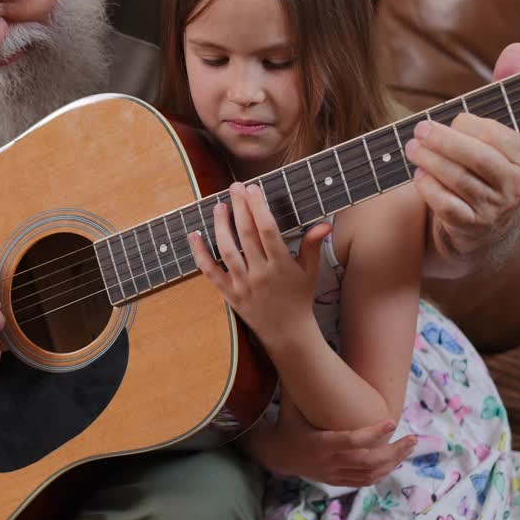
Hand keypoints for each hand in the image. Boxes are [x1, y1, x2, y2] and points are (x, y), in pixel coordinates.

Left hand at [186, 182, 331, 346]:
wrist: (287, 332)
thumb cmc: (299, 298)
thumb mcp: (311, 271)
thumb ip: (313, 245)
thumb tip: (325, 224)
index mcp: (281, 265)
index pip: (268, 230)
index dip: (258, 207)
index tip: (253, 188)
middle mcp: (261, 274)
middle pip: (246, 235)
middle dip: (240, 208)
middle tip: (235, 186)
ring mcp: (243, 284)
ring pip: (227, 251)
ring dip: (220, 226)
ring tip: (219, 206)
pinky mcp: (229, 294)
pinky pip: (210, 272)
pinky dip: (200, 254)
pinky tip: (194, 235)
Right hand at [250, 397, 416, 486]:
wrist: (275, 454)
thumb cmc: (288, 422)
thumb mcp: (291, 402)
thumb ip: (301, 381)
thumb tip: (306, 352)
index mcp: (319, 443)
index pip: (351, 441)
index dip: (373, 433)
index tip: (392, 421)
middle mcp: (329, 462)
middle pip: (367, 462)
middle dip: (393, 452)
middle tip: (412, 438)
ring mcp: (333, 474)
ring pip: (369, 474)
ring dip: (393, 462)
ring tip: (409, 447)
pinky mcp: (336, 480)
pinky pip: (364, 481)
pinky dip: (381, 473)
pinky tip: (395, 462)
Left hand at [405, 42, 519, 269]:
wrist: (486, 222)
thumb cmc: (488, 163)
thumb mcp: (499, 128)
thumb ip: (506, 88)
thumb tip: (516, 47)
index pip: (497, 134)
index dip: (470, 125)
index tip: (452, 118)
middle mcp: (516, 184)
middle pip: (476, 158)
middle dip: (444, 141)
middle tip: (418, 129)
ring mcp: (494, 208)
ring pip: (459, 181)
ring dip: (430, 162)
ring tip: (410, 148)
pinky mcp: (471, 227)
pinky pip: (447, 206)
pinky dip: (429, 189)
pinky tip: (417, 175)